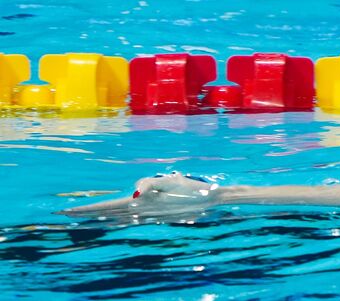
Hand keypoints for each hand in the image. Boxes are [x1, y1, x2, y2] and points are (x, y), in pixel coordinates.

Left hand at [62, 172, 223, 219]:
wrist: (212, 199)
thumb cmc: (193, 187)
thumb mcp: (174, 180)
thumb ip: (152, 183)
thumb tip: (133, 192)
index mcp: (142, 201)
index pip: (108, 205)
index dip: (87, 208)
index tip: (67, 210)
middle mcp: (142, 210)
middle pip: (109, 213)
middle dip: (88, 213)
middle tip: (66, 213)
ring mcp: (150, 214)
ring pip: (118, 217)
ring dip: (101, 217)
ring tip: (87, 218)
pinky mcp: (157, 215)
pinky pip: (131, 219)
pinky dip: (118, 220)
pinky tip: (116, 221)